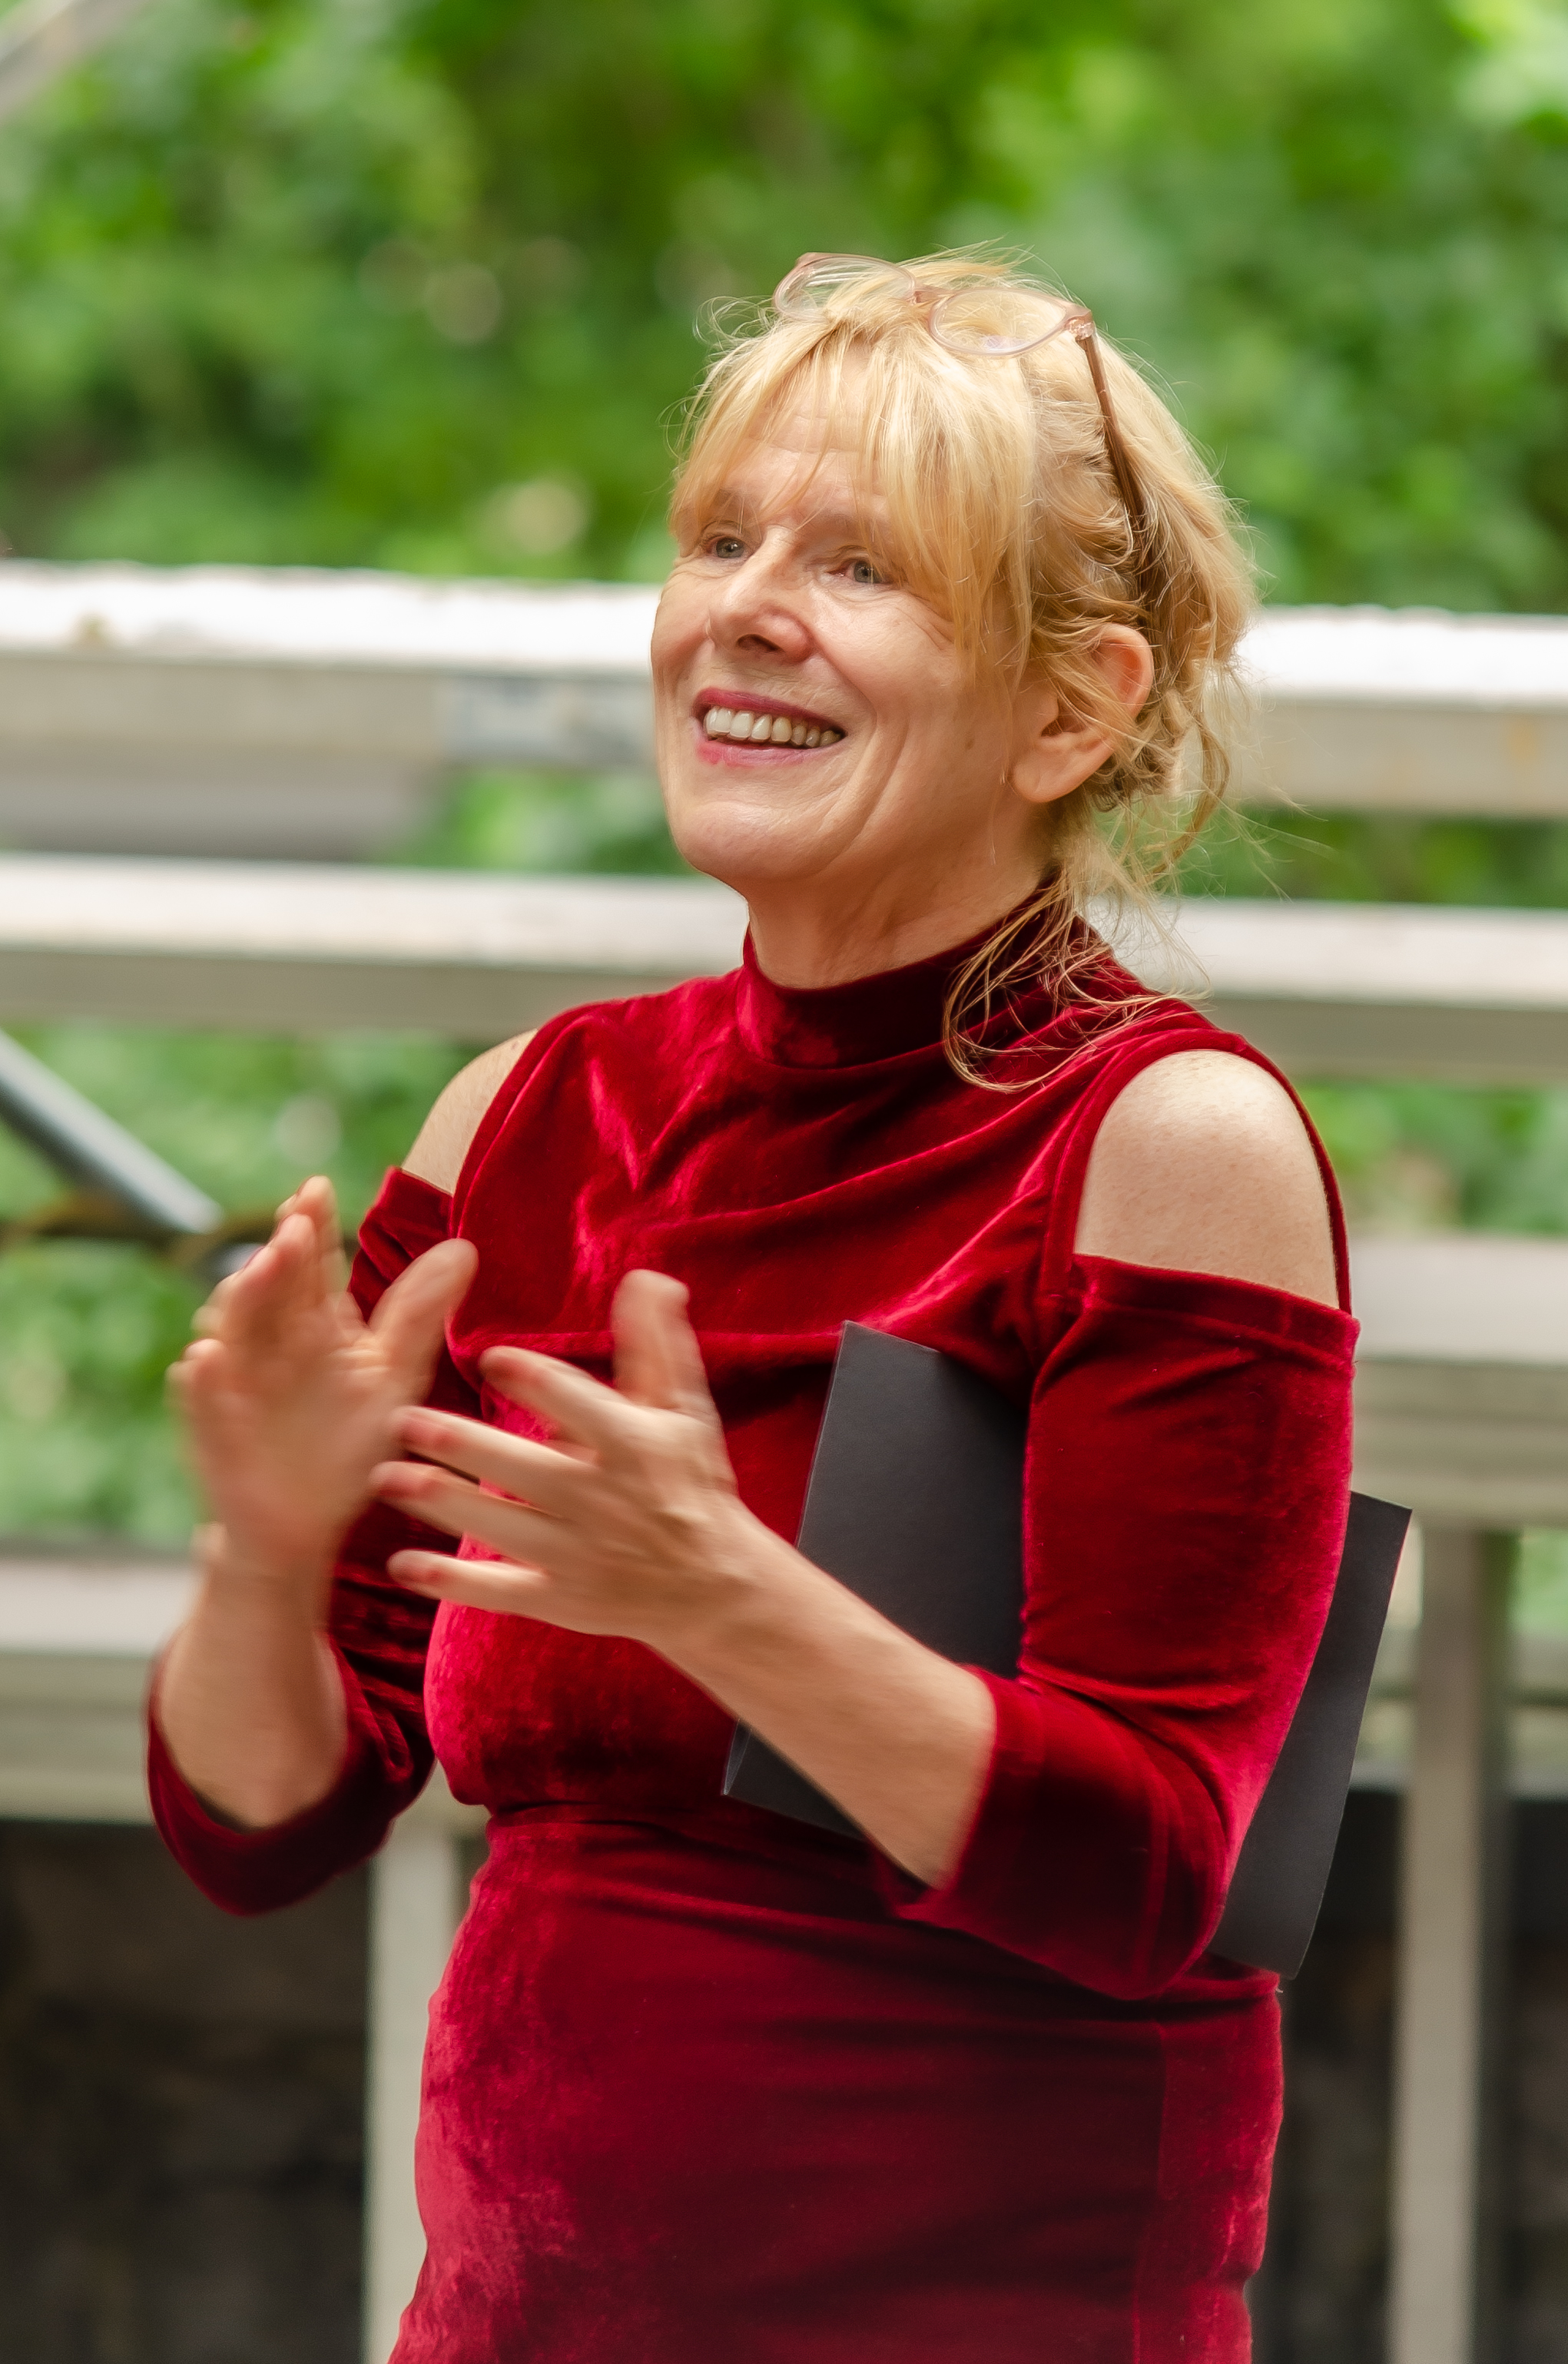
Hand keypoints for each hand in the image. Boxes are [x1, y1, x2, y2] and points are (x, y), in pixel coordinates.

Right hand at [171, 1174, 476, 1592]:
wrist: (306, 1526)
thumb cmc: (348, 1445)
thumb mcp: (393, 1378)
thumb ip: (419, 1315)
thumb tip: (466, 1246)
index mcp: (314, 1325)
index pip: (311, 1265)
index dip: (310, 1226)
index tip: (316, 1188)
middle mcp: (271, 1342)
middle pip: (269, 1287)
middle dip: (277, 1256)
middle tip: (294, 1227)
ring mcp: (237, 1381)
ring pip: (229, 1329)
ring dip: (240, 1299)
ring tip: (259, 1271)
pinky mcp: (213, 1428)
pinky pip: (199, 1399)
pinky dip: (201, 1380)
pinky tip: (207, 1360)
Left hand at [372, 1269, 760, 1653]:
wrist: (716, 1585)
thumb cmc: (690, 1479)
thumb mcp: (682, 1409)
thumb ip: (655, 1343)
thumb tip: (646, 1277)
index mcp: (634, 1446)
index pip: (580, 1407)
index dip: (538, 1382)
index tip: (492, 1356)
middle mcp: (604, 1501)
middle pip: (525, 1470)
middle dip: (463, 1446)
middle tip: (404, 1419)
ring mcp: (580, 1555)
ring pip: (501, 1528)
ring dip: (443, 1503)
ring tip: (388, 1477)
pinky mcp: (561, 1599)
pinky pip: (499, 1591)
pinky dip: (451, 1582)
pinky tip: (401, 1564)